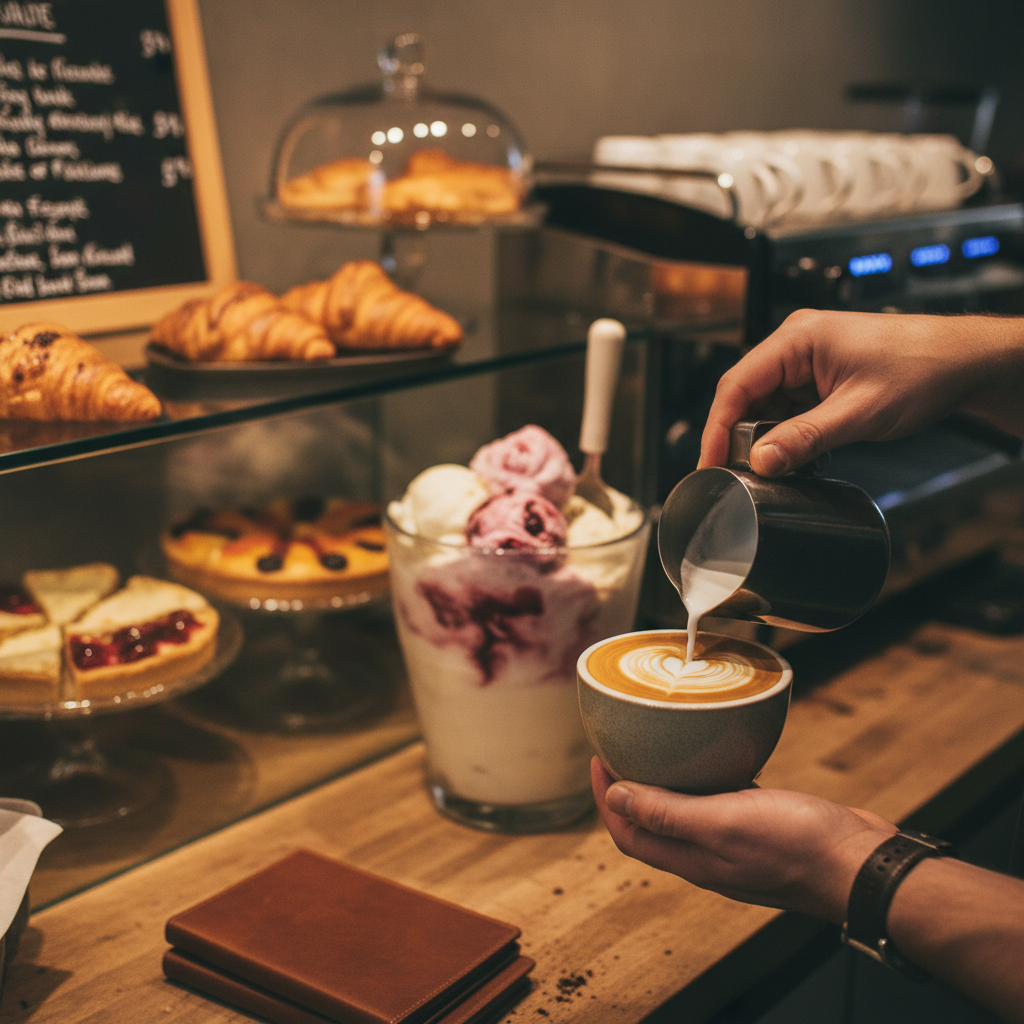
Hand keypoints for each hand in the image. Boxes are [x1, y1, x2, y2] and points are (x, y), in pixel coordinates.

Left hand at [592, 758, 894, 921]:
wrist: (862, 864)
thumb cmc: (798, 847)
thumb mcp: (725, 823)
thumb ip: (670, 814)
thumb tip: (615, 798)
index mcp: (692, 859)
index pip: (629, 833)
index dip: (606, 798)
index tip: (599, 757)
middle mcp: (708, 855)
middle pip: (651, 822)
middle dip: (630, 787)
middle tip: (624, 746)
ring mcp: (736, 843)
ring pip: (686, 811)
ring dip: (668, 782)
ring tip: (661, 746)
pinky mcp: (762, 827)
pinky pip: (722, 800)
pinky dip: (709, 778)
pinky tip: (718, 755)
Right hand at [698, 309, 1023, 475]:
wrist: (966, 363)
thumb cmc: (923, 368)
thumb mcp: (858, 412)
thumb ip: (805, 438)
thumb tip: (761, 461)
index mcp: (798, 339)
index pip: (736, 385)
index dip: (716, 428)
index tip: (709, 462)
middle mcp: (796, 344)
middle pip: (745, 396)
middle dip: (740, 437)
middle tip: (736, 475)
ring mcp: (807, 361)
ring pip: (766, 405)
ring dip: (767, 438)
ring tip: (772, 469)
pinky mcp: (820, 377)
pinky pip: (788, 408)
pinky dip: (788, 434)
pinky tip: (796, 455)